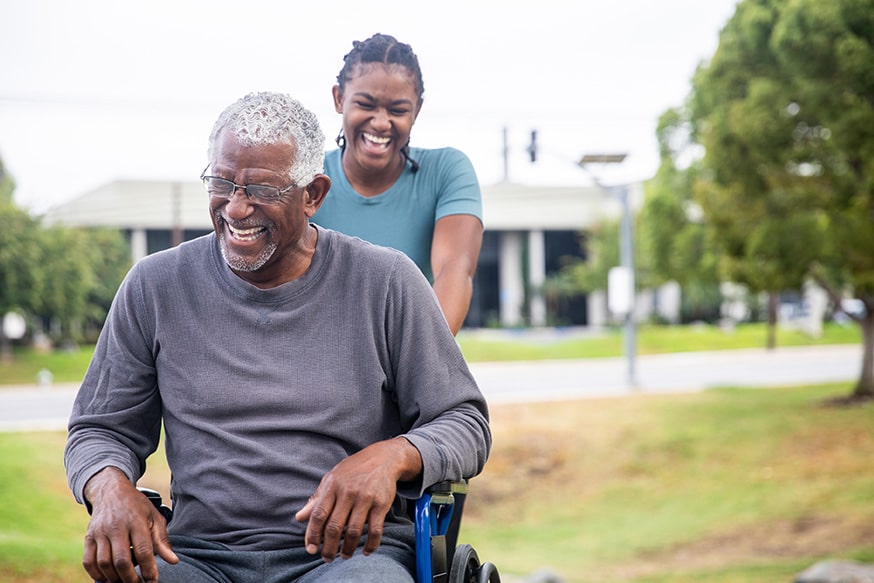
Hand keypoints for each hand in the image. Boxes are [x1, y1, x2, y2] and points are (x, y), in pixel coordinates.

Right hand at [82, 467, 178, 582]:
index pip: (143, 550)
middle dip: (130, 578)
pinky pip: (88, 561)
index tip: (152, 581)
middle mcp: (117, 527)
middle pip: (121, 560)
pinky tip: (107, 577)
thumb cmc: (137, 507)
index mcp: (136, 521)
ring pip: (104, 563)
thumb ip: (162, 540)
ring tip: (124, 581)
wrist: (111, 491)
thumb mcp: (154, 517)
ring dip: (114, 578)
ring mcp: (100, 532)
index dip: (148, 570)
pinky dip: (96, 574)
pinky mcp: (88, 537)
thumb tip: (173, 561)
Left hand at [295, 437, 421, 561]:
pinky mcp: (381, 503)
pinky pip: (375, 530)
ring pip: (354, 531)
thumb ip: (316, 499)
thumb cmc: (353, 470)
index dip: (312, 535)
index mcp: (332, 486)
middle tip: (327, 558)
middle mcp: (348, 492)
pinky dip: (370, 544)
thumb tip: (299, 517)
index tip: (310, 549)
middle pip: (334, 527)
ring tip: (344, 556)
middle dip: (329, 547)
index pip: (318, 515)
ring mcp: (365, 498)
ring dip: (348, 549)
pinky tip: (365, 551)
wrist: (382, 458)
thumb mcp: (331, 479)